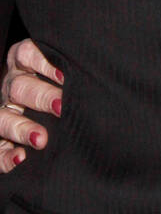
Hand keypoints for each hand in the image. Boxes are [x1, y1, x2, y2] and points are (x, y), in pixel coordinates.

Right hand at [0, 39, 62, 172]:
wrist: (51, 122)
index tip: (64, 74)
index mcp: (25, 66)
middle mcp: (11, 88)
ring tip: (41, 139)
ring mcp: (4, 115)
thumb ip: (75, 72)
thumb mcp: (66, 76)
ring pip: (4, 119)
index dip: (42, 61)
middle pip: (18, 87)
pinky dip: (6, 156)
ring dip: (22, 129)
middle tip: (61, 107)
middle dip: (40, 97)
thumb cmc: (68, 90)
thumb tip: (98, 75)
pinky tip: (21, 158)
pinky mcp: (0, 143)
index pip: (26, 54)